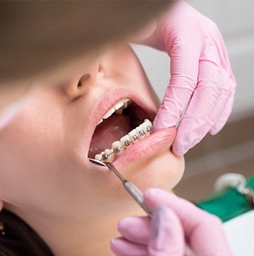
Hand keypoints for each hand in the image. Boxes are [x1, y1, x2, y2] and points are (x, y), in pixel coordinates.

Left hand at [134, 0, 235, 155]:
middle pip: (209, 87)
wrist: (163, 7)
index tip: (162, 129)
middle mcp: (206, 40)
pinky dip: (219, 111)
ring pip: (221, 90)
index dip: (176, 106)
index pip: (186, 76)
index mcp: (185, 32)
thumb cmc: (144, 17)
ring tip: (188, 142)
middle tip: (179, 145)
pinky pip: (225, 88)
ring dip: (206, 121)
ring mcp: (215, 50)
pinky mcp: (217, 60)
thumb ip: (130, 33)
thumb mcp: (131, 23)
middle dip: (195, 122)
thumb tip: (125, 40)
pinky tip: (210, 128)